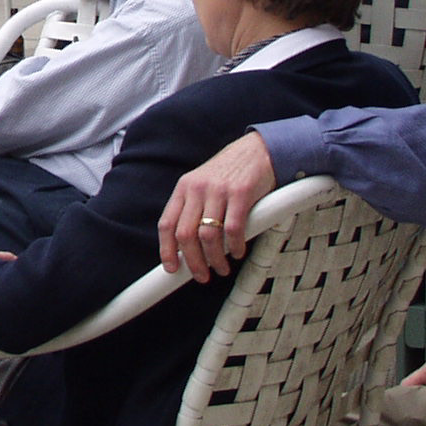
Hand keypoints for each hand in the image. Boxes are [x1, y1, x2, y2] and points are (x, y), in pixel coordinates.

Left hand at [157, 133, 276, 279]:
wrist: (258, 149)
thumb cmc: (231, 172)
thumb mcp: (204, 185)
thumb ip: (194, 209)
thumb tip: (188, 247)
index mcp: (184, 188)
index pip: (167, 224)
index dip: (167, 250)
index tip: (171, 268)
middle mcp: (198, 188)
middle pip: (186, 234)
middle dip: (192, 261)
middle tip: (201, 276)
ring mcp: (219, 190)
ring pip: (208, 236)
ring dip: (215, 259)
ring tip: (221, 268)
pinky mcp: (241, 193)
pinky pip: (233, 229)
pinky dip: (234, 247)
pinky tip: (237, 251)